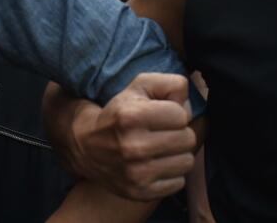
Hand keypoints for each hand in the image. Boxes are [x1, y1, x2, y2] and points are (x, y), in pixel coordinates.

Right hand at [69, 73, 196, 200]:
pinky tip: (156, 165)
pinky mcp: (140, 193)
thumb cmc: (120, 112)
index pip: (181, 115)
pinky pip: (179, 183)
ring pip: (187, 162)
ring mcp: (136, 174)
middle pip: (188, 139)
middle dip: (179, 132)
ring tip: (161, 148)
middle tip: (163, 132)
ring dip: (177, 154)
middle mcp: (133, 147)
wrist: (87, 146)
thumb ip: (171, 84)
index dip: (175, 112)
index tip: (162, 115)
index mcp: (131, 117)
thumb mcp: (140, 86)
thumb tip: (189, 103)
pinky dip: (171, 174)